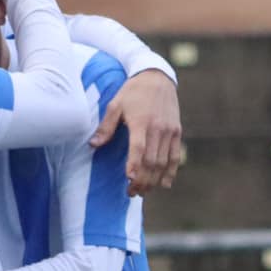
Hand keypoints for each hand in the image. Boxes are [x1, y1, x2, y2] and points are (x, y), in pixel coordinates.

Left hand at [92, 70, 183, 195]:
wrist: (158, 77)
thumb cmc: (132, 92)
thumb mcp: (115, 105)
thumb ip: (106, 127)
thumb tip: (93, 145)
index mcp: (141, 122)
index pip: (138, 149)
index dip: (134, 165)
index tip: (129, 180)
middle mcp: (157, 128)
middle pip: (151, 161)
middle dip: (142, 180)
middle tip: (132, 193)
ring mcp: (169, 131)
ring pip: (163, 163)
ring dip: (154, 180)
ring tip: (144, 191)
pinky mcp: (176, 132)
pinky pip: (175, 157)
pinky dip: (170, 172)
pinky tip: (164, 184)